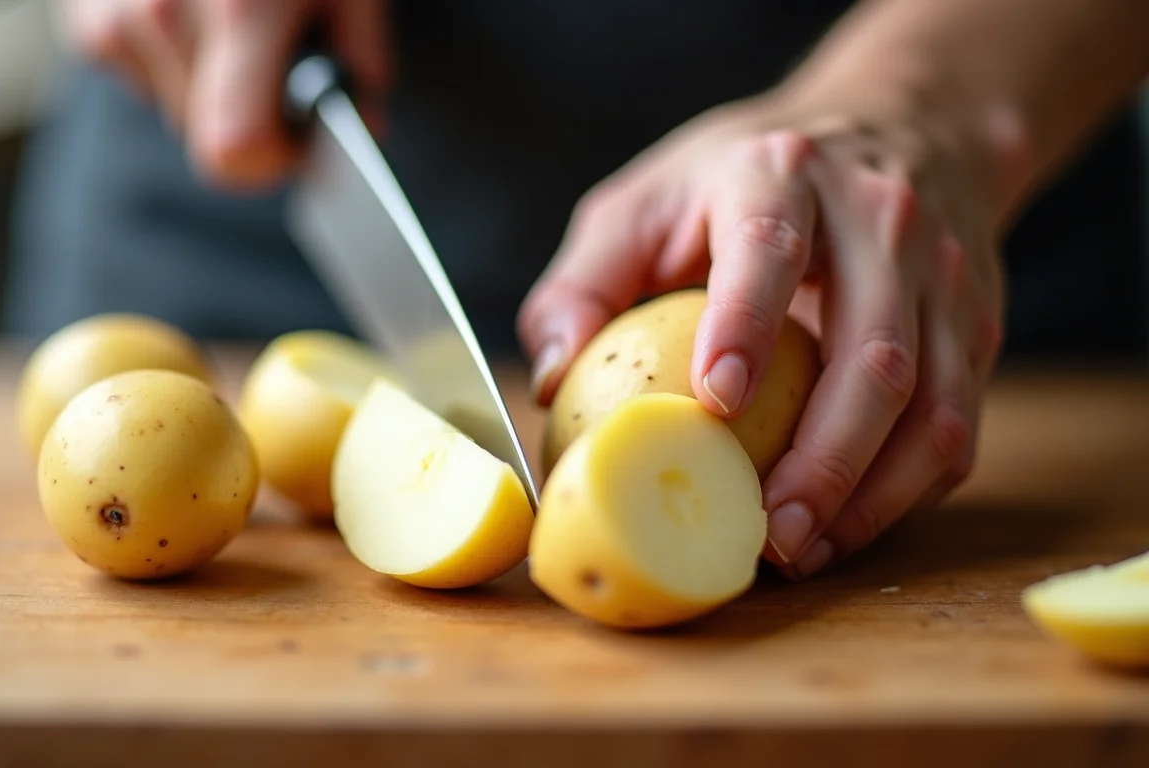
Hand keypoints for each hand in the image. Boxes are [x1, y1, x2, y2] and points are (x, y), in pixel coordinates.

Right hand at [59, 0, 391, 189]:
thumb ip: (359, 52)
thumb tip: (362, 116)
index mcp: (238, 12)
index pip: (234, 152)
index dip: (276, 160)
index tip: (299, 141)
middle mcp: (159, 15)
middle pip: (206, 138)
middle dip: (252, 115)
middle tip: (277, 58)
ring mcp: (111, 13)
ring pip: (172, 108)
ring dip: (211, 84)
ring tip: (234, 15)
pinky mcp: (81, 11)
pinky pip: (138, 72)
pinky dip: (172, 54)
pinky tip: (191, 4)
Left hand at [517, 89, 1008, 578]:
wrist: (898, 124)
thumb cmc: (742, 180)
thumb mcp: (644, 201)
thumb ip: (583, 283)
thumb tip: (551, 380)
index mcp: (781, 174)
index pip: (769, 247)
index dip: (746, 325)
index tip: (715, 402)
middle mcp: (879, 220)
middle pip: (873, 349)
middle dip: (824, 458)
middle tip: (768, 532)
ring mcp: (942, 275)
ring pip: (932, 402)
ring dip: (872, 494)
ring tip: (804, 551)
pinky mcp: (976, 325)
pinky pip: (956, 425)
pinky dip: (906, 492)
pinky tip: (845, 527)